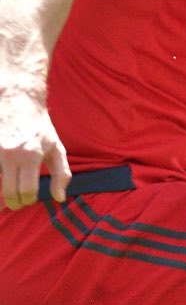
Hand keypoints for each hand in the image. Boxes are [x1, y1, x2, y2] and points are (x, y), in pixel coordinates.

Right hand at [0, 88, 69, 209]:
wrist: (18, 101)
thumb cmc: (39, 127)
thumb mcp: (56, 148)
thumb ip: (61, 174)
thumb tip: (59, 198)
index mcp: (30, 156)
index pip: (27, 191)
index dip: (27, 200)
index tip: (29, 199)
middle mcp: (9, 154)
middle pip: (8, 192)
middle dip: (13, 202)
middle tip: (16, 203)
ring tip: (3, 198)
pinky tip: (1, 180)